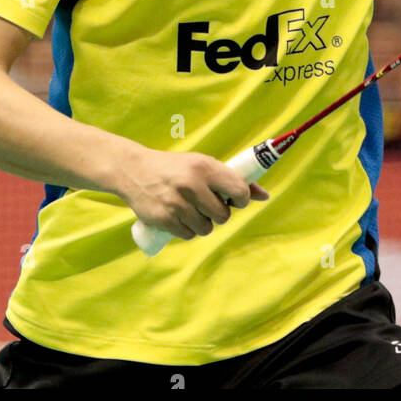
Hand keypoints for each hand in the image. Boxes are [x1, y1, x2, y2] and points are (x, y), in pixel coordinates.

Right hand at [116, 148, 268, 241]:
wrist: (134, 170)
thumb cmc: (176, 168)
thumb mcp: (203, 165)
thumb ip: (232, 179)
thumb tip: (265, 196)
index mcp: (205, 167)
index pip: (239, 191)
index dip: (241, 200)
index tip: (233, 200)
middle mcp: (192, 184)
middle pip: (223, 216)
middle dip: (219, 214)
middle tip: (207, 204)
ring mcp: (177, 203)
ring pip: (206, 229)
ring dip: (202, 224)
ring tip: (191, 210)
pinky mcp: (163, 219)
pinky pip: (188, 235)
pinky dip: (187, 230)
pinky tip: (179, 217)